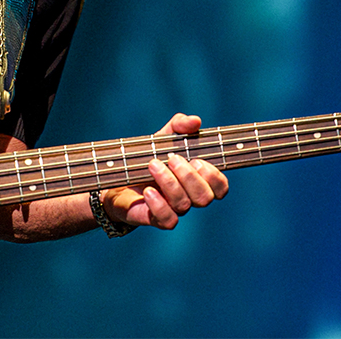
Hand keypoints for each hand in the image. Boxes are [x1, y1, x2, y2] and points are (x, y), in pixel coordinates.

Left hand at [103, 113, 228, 229]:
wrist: (119, 174)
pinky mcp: (156, 218)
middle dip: (189, 176)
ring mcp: (174, 209)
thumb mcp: (164, 135)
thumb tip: (195, 121)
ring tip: (152, 164)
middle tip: (172, 158)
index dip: (214, 176)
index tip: (196, 159)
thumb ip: (180, 125)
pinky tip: (148, 190)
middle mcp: (190, 197)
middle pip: (205, 198)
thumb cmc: (149, 155)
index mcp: (198, 180)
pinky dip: (159, 204)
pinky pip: (168, 220)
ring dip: (169, 183)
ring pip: (184, 205)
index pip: (221, 187)